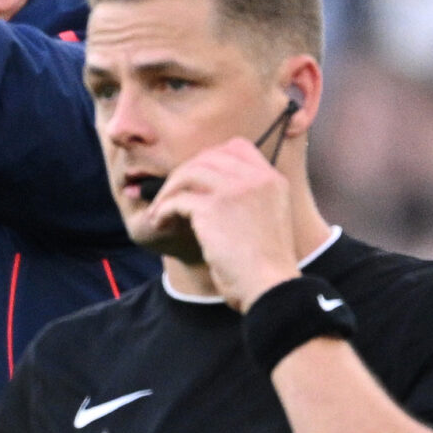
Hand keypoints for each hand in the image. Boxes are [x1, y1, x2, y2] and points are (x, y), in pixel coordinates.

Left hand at [144, 138, 300, 312]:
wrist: (269, 286)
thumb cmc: (262, 264)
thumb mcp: (266, 219)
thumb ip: (247, 197)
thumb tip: (205, 189)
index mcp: (272, 179)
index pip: (236, 146)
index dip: (210, 157)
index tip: (194, 179)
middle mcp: (256, 178)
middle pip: (207, 157)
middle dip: (182, 174)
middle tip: (169, 196)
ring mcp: (235, 191)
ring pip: (188, 173)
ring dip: (168, 191)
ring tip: (160, 211)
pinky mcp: (214, 209)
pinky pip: (177, 200)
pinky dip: (163, 210)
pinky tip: (159, 223)